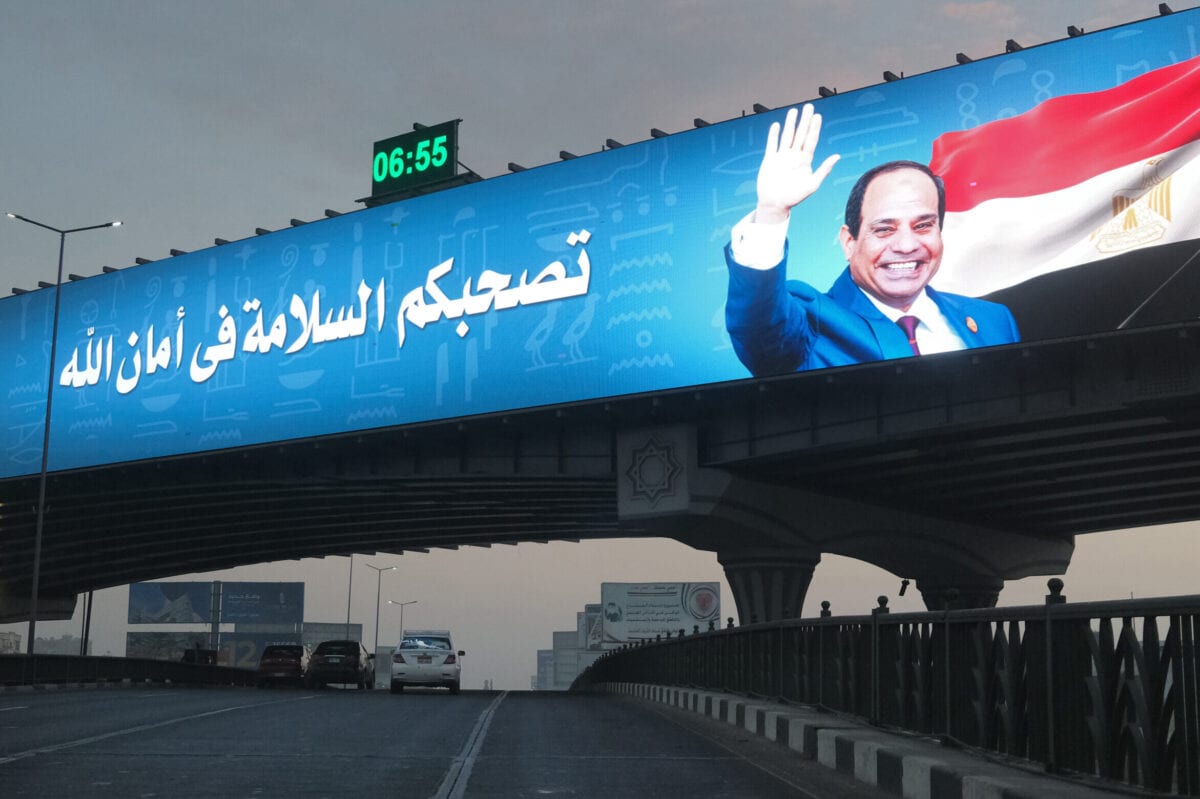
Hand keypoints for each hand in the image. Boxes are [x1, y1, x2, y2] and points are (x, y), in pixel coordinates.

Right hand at [754, 104, 839, 224]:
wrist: (775, 204)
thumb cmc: (795, 197)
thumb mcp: (812, 184)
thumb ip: (824, 169)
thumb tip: (837, 156)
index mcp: (805, 161)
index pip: (811, 140)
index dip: (814, 128)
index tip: (817, 116)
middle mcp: (794, 156)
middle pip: (800, 134)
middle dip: (804, 121)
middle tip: (809, 107)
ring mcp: (782, 157)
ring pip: (787, 136)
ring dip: (790, 124)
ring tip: (793, 111)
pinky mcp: (769, 160)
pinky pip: (772, 144)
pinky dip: (774, 135)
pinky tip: (777, 125)